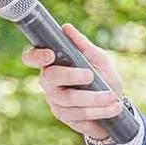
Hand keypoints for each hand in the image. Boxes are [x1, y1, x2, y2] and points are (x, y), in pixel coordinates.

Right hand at [22, 25, 132, 144]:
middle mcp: (49, 82)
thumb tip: (66, 28)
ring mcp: (54, 100)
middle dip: (71, 75)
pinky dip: (99, 111)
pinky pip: (78, 115)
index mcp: (53, 63)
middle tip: (91, 75)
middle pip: (49, 78)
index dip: (36, 56)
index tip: (51, 54)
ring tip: (113, 96)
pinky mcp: (64, 116)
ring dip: (93, 98)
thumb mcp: (98, 58)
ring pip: (68, 99)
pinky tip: (113, 108)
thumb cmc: (103, 76)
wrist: (114, 103)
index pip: (32, 57)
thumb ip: (83, 45)